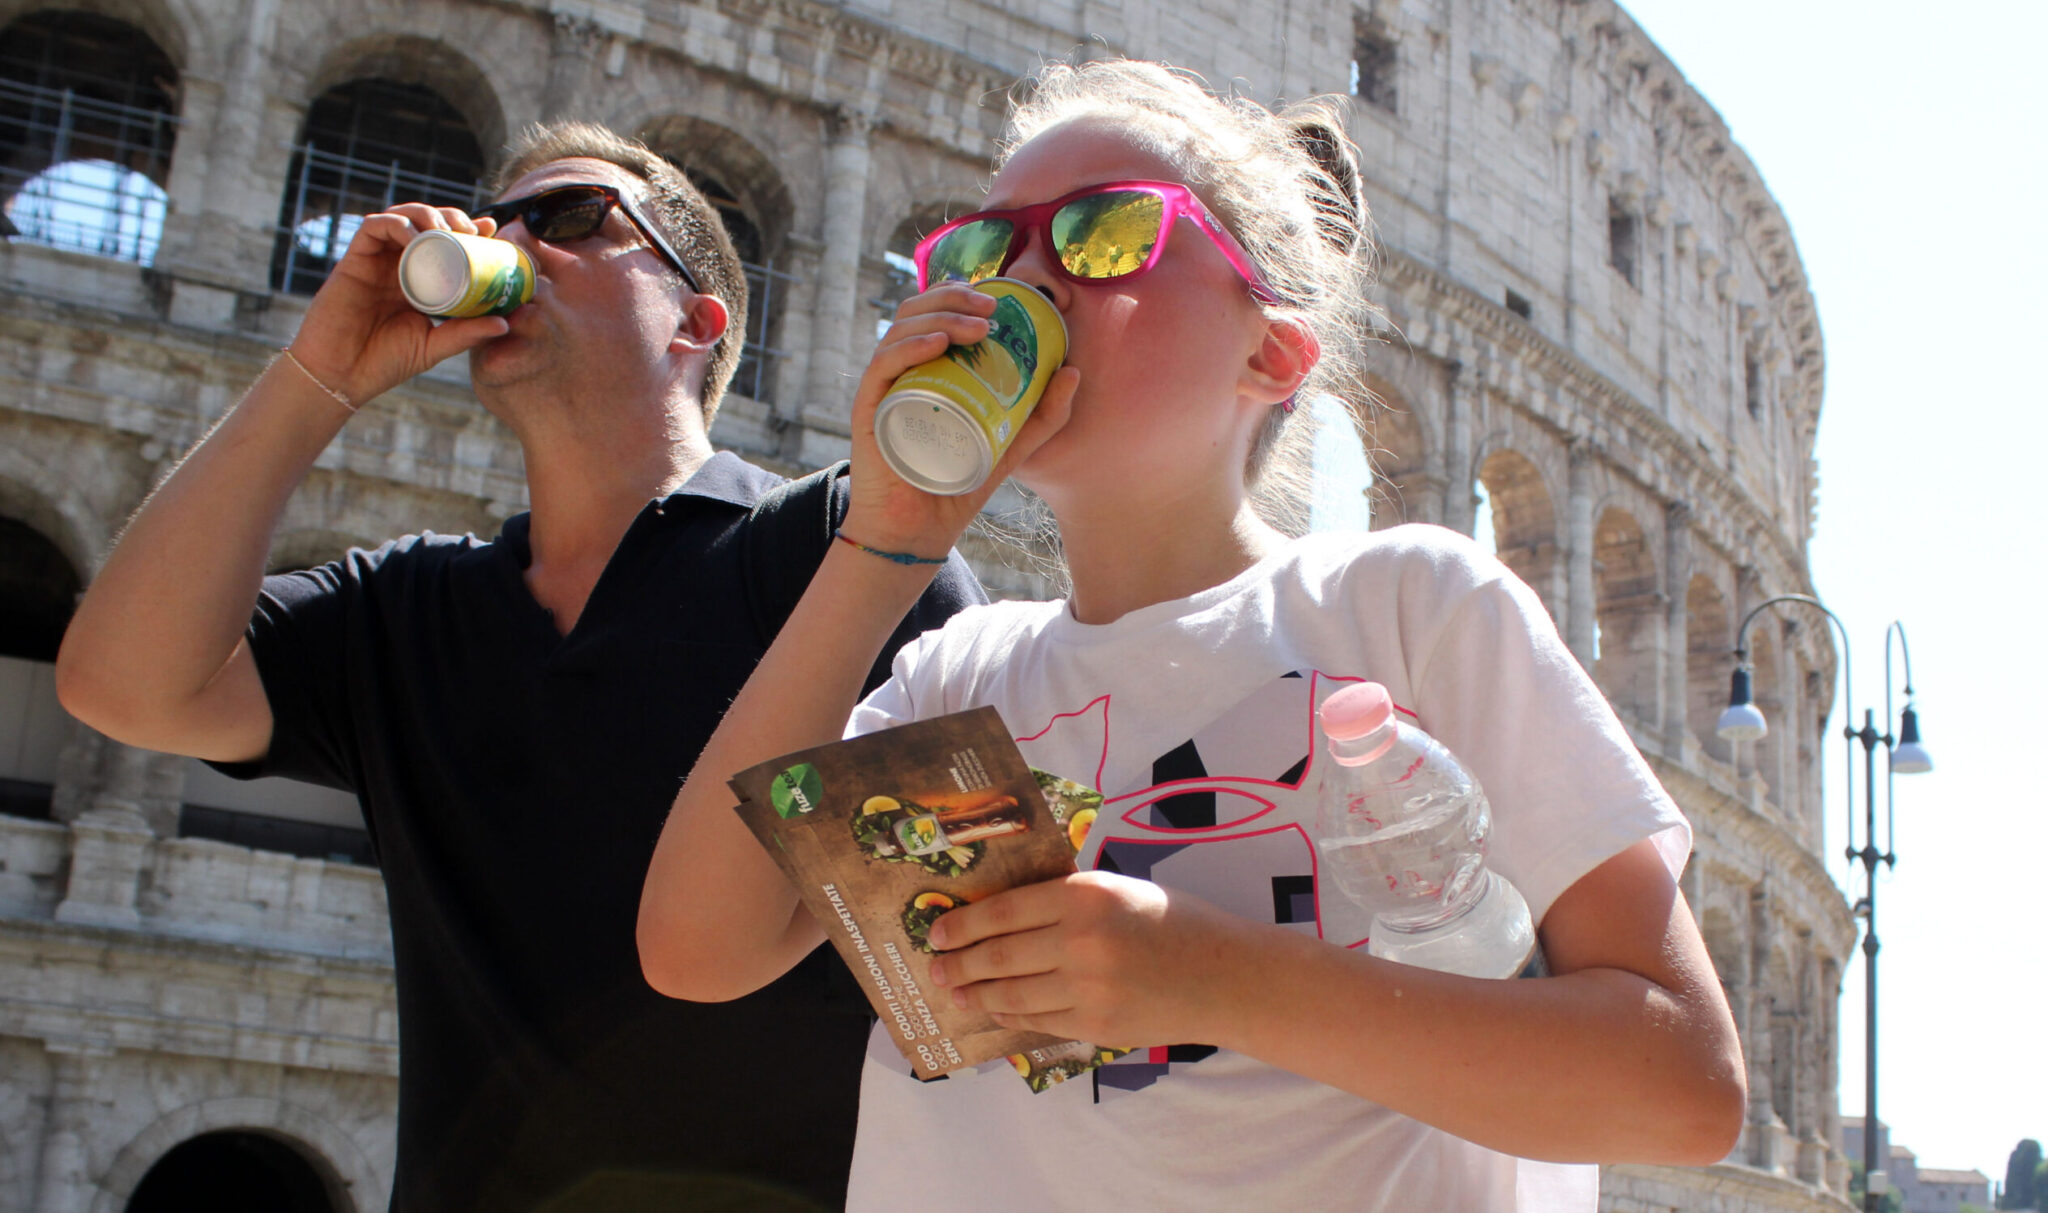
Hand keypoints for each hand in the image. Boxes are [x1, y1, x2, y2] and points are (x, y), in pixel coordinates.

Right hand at [288, 204, 513, 404]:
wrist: (340, 375)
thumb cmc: (384, 362)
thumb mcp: (434, 346)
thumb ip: (465, 334)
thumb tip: (504, 324)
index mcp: (419, 280)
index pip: (446, 244)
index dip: (468, 230)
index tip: (492, 230)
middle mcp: (398, 265)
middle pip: (425, 222)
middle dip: (450, 216)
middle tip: (470, 230)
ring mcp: (376, 261)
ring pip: (401, 216)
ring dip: (426, 215)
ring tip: (446, 231)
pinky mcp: (353, 261)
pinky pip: (373, 227)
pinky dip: (396, 224)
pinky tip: (415, 238)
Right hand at [839, 282, 1078, 558]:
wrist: (920, 529)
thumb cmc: (958, 482)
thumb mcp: (1012, 442)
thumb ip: (1044, 414)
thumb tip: (1072, 370)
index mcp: (927, 368)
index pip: (934, 313)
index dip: (958, 294)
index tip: (995, 300)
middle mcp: (901, 370)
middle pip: (916, 313)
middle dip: (953, 299)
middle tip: (990, 310)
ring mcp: (883, 388)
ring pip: (900, 331)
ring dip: (939, 317)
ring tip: (976, 327)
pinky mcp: (869, 411)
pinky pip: (882, 367)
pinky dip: (909, 348)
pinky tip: (937, 343)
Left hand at [924, 871, 1250, 1048]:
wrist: (1225, 975)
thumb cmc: (1172, 921)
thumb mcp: (1118, 888)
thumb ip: (1066, 899)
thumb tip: (1001, 914)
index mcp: (1085, 895)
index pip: (1004, 911)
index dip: (963, 924)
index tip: (938, 931)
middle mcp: (1080, 941)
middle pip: (999, 955)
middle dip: (959, 962)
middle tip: (934, 966)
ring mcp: (1087, 989)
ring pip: (1011, 993)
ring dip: (975, 993)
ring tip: (953, 991)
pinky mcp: (1095, 1025)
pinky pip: (1037, 1020)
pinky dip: (1009, 1015)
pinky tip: (993, 1009)